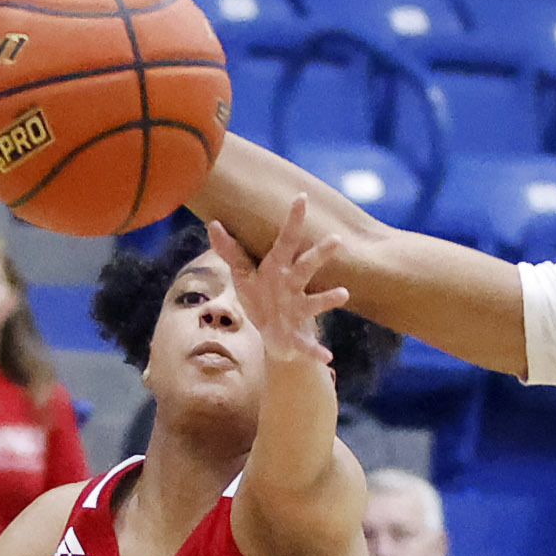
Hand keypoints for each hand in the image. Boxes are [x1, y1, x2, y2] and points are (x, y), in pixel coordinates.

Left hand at [207, 200, 346, 368]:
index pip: (285, 241)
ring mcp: (298, 311)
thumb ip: (231, 251)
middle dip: (320, 255)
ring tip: (343, 294)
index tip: (302, 197)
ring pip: (314, 303)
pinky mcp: (297, 337)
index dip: (293, 221)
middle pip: (306, 268)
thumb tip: (212, 223)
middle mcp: (292, 286)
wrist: (274, 338)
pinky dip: (317, 351)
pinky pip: (308, 345)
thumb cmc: (260, 299)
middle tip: (337, 240)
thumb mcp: (243, 275)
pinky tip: (328, 358)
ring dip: (328, 299)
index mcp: (277, 269)